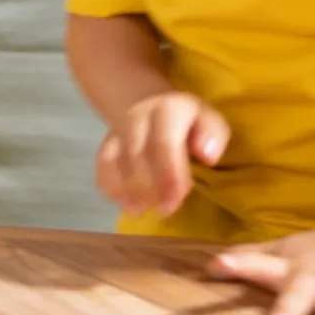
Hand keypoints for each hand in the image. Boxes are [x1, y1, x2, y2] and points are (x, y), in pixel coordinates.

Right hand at [96, 92, 228, 217]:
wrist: (150, 104)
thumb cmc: (187, 121)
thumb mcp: (209, 120)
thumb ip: (213, 135)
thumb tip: (207, 156)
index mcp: (168, 110)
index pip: (164, 144)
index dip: (169, 175)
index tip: (176, 201)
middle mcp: (138, 117)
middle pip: (137, 155)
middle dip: (150, 189)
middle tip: (164, 211)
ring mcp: (117, 130)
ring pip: (115, 163)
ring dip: (129, 191)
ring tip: (143, 210)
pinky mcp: (105, 144)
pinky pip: (101, 167)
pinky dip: (111, 188)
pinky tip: (126, 202)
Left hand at [210, 221, 314, 314]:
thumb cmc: (314, 251)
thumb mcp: (281, 251)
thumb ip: (249, 258)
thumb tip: (207, 264)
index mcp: (287, 266)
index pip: (257, 264)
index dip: (237, 265)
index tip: (217, 267)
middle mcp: (312, 275)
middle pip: (296, 292)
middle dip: (286, 309)